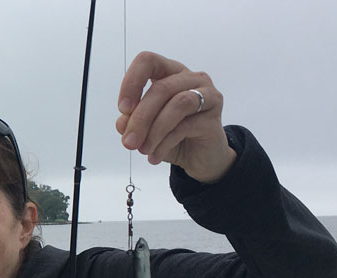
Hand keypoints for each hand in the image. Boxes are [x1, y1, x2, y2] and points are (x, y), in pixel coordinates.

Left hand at [116, 51, 235, 183]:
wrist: (199, 157)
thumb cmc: (172, 136)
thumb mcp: (146, 129)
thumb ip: (132, 121)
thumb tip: (122, 122)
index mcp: (170, 73)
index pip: (148, 61)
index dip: (132, 82)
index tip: (122, 109)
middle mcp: (190, 78)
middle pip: (161, 88)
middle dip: (140, 118)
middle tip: (129, 142)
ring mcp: (207, 94)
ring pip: (177, 104)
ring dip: (154, 130)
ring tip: (143, 150)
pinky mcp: (214, 116)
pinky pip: (186, 125)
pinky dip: (165, 143)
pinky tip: (155, 156)